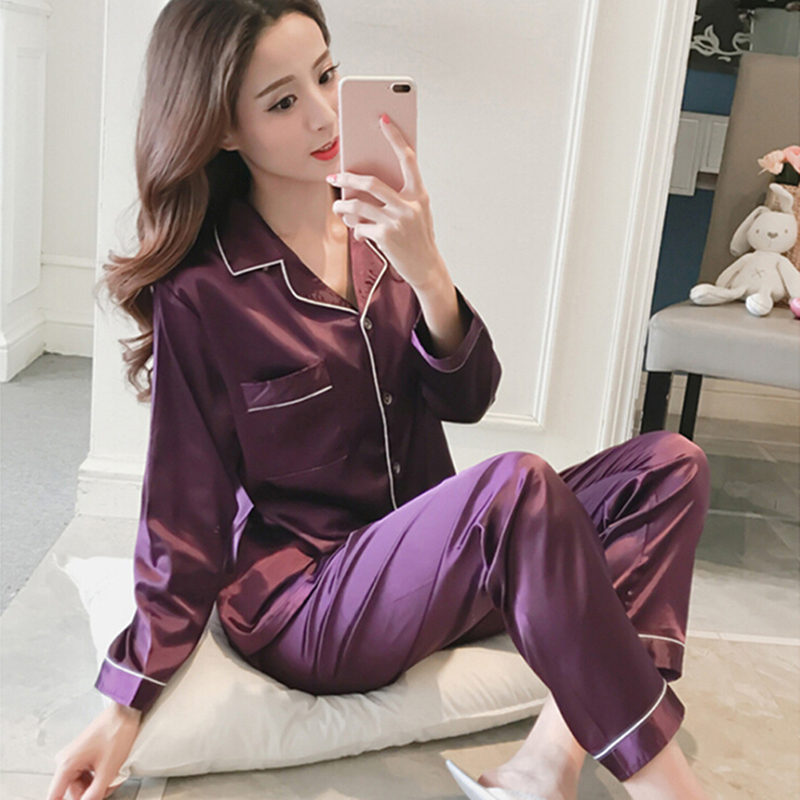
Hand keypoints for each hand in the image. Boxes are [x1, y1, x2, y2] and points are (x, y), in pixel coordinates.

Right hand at [46, 702, 141, 799]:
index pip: (54, 796)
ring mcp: (75, 755)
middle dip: (92, 793)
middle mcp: (66, 760)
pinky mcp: (84, 753)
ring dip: (99, 784)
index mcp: (66, 764)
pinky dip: (100, 775)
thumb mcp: (107, 770)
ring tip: (115, 777)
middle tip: (110, 786)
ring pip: (83, 782)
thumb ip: (95, 794)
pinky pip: (88, 772)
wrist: (126, 711)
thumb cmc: (117, 732)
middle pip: (74, 791)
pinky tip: (112, 771)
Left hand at [328, 114, 446, 291]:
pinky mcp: (386, 238)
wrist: (426, 268)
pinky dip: (356, 228)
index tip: (383, 119)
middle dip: (348, 177)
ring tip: (338, 205)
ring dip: (343, 205)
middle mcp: (410, 206)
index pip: (408, 159)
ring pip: (359, 205)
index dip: (395, 137)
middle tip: (334, 176)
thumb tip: (367, 182)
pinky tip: (358, 231)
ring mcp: (397, 222)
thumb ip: (399, 196)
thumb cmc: (418, 237)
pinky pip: (361, 227)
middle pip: (372, 182)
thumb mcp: (416, 212)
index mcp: (420, 194)